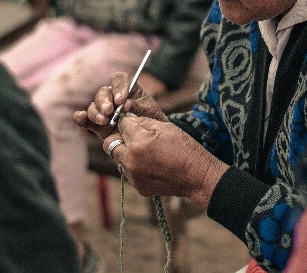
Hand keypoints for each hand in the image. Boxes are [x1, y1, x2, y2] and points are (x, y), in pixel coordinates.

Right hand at [72, 72, 165, 139]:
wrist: (150, 139)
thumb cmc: (151, 120)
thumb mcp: (150, 111)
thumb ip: (138, 106)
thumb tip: (126, 104)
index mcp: (128, 88)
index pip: (119, 79)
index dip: (119, 87)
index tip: (121, 99)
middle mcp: (113, 97)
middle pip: (103, 92)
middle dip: (105, 101)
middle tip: (109, 110)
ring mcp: (104, 111)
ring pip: (94, 106)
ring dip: (97, 112)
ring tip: (105, 121)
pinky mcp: (97, 124)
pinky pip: (85, 119)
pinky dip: (80, 118)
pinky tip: (80, 117)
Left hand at [105, 113, 228, 209]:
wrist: (197, 176)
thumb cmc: (184, 147)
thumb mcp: (165, 127)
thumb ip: (143, 122)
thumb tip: (128, 119)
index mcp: (138, 142)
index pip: (121, 125)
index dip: (128, 122)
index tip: (133, 123)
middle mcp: (131, 160)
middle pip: (109, 144)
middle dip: (119, 138)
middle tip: (133, 138)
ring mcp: (133, 176)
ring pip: (118, 159)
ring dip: (127, 154)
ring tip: (146, 154)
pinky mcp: (138, 187)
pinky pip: (129, 173)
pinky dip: (136, 167)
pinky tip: (152, 166)